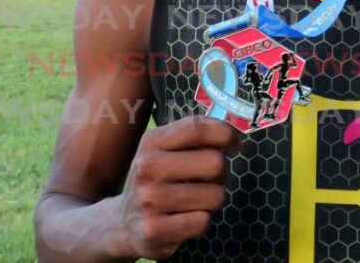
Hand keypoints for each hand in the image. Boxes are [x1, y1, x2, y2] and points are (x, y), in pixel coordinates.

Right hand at [118, 116, 241, 259]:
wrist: (124, 223)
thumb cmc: (156, 180)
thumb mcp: (164, 150)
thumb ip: (194, 137)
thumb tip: (233, 135)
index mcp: (151, 142)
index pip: (197, 128)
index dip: (225, 133)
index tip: (236, 143)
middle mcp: (147, 168)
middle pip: (215, 162)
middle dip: (222, 172)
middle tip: (210, 180)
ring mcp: (149, 201)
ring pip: (215, 196)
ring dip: (213, 199)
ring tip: (195, 201)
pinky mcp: (155, 231)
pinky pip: (203, 222)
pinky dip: (201, 221)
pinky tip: (185, 218)